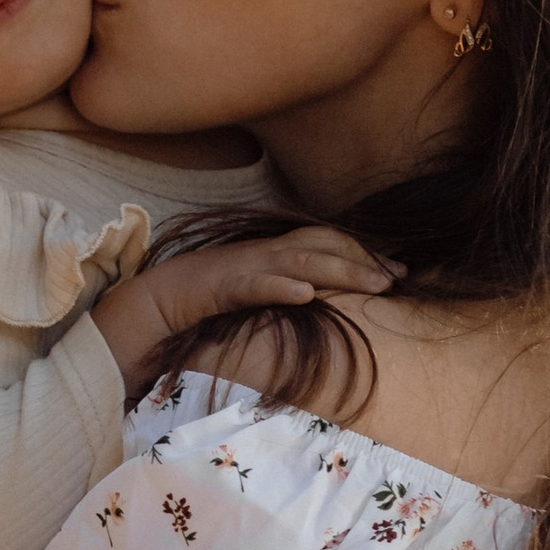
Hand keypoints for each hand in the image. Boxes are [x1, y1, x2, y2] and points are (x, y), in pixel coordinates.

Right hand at [89, 223, 396, 396]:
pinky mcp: (221, 284)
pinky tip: (307, 294)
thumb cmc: (206, 304)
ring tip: (376, 284)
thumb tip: (324, 304)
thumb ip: (288, 294)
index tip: (399, 272)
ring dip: (342, 270)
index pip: (327, 244)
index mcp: (273, 253)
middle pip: (323, 245)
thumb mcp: (258, 297)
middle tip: (398, 278)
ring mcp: (243, 266)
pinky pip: (255, 283)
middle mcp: (263, 252)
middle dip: (363, 259)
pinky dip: (282, 286)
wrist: (150, 303)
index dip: (364, 255)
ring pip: (301, 260)